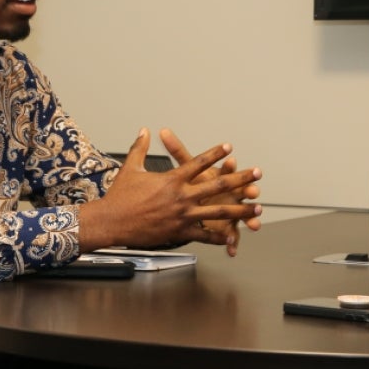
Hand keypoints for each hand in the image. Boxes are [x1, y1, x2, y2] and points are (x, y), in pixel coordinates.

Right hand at [79, 128, 262, 252]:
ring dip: (240, 209)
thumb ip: (140, 147)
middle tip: (258, 173)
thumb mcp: (131, 167)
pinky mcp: (179, 232)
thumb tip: (144, 130)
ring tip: (257, 207)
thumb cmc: (120, 196)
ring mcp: (182, 215)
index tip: (230, 148)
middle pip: (218, 185)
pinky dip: (218, 237)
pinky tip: (233, 238)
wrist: (111, 221)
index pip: (198, 162)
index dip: (216, 154)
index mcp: (172, 179)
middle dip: (240, 179)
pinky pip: (203, 235)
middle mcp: (181, 196)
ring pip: (218, 211)